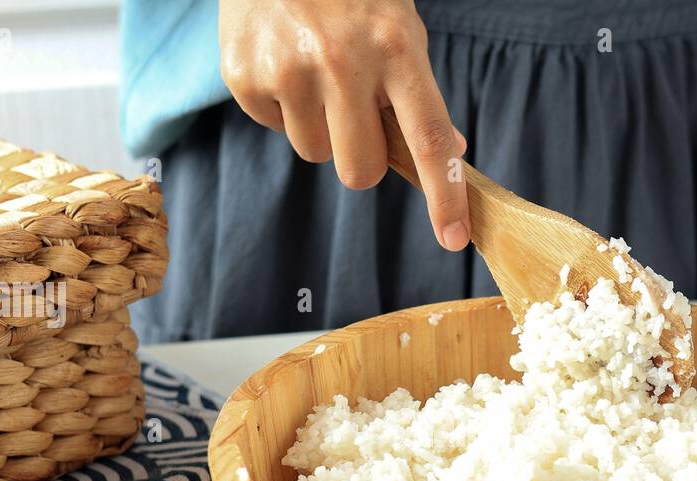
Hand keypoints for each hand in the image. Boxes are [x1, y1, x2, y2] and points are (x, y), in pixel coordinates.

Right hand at [220, 0, 469, 249]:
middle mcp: (342, 62)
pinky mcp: (243, 75)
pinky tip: (282, 59)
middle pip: (359, 170)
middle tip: (354, 112)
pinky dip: (280, 104)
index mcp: (395, 48)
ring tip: (314, 71)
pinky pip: (272, 127)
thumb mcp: (398, 27)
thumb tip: (450, 152)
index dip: (445, 196)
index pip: (428, 140)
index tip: (453, 238)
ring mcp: (288, 70)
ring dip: (318, 126)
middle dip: (360, 155)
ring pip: (314, 153)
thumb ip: (420, 92)